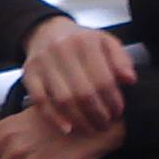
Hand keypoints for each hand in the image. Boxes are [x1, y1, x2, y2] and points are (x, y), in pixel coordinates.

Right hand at [20, 16, 136, 134]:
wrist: (47, 30)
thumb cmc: (80, 41)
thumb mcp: (106, 42)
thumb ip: (121, 60)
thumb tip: (130, 80)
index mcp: (86, 42)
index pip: (103, 79)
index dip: (113, 100)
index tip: (118, 112)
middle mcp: (62, 50)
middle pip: (83, 92)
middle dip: (98, 114)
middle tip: (105, 124)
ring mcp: (43, 62)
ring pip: (63, 99)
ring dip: (79, 120)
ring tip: (91, 128)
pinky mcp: (29, 73)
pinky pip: (40, 101)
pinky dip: (54, 118)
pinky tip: (67, 128)